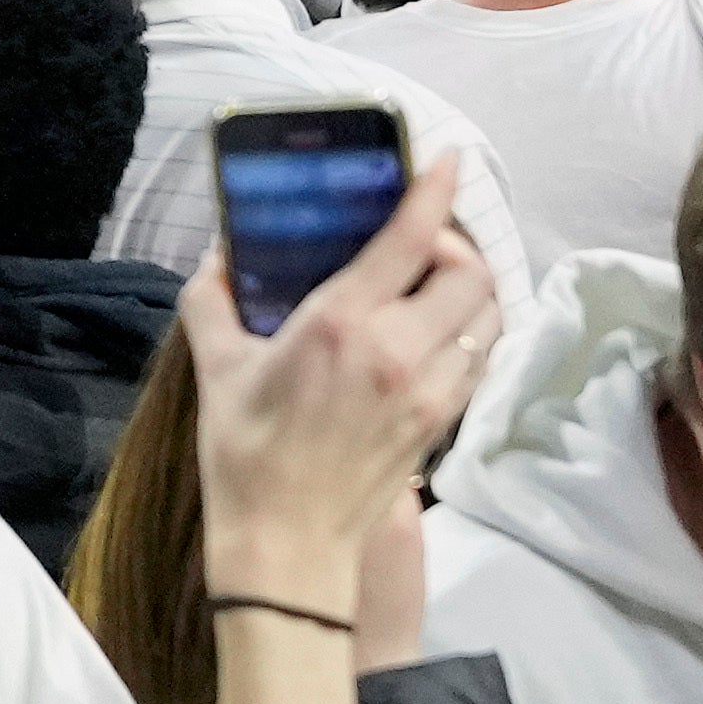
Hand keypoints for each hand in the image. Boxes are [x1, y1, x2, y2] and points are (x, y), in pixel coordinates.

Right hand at [188, 157, 501, 577]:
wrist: (285, 543)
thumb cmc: (245, 454)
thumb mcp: (216, 365)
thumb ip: (215, 298)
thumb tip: (223, 254)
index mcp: (340, 323)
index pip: (411, 237)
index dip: (436, 189)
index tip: (446, 160)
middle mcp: (397, 350)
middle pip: (469, 272)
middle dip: (454, 245)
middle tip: (422, 244)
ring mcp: (429, 389)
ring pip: (487, 315)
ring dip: (471, 289)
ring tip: (438, 285)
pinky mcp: (441, 422)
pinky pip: (481, 359)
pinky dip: (473, 333)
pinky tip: (440, 335)